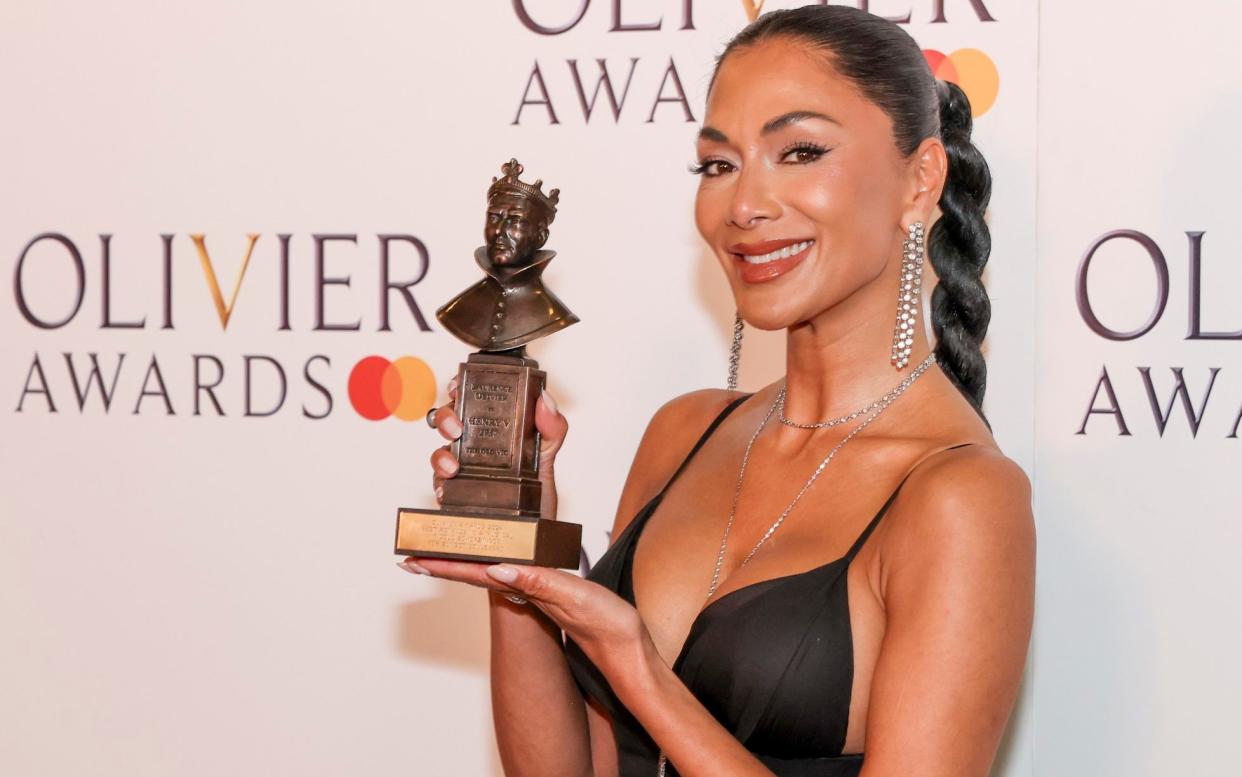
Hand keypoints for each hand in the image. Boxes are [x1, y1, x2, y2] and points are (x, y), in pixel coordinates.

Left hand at [399, 556, 649, 676]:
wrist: (630, 656)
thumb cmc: (607, 629)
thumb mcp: (572, 599)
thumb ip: (538, 582)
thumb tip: (498, 569)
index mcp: (527, 592)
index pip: (475, 574)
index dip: (442, 566)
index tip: (410, 559)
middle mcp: (526, 594)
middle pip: (476, 572)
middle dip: (446, 561)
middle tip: (416, 549)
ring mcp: (538, 596)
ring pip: (493, 572)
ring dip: (468, 559)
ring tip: (447, 546)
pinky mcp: (552, 595)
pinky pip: (515, 573)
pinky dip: (498, 561)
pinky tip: (500, 557)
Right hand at [428, 375, 568, 519]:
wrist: (535, 531)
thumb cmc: (537, 491)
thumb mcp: (549, 454)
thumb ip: (552, 427)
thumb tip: (546, 401)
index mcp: (493, 428)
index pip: (470, 400)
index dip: (459, 388)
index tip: (457, 387)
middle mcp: (474, 445)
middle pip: (448, 421)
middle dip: (446, 418)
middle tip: (456, 428)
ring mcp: (462, 469)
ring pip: (439, 452)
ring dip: (440, 455)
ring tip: (453, 466)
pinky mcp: (456, 494)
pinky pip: (440, 485)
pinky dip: (441, 484)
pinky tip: (450, 486)